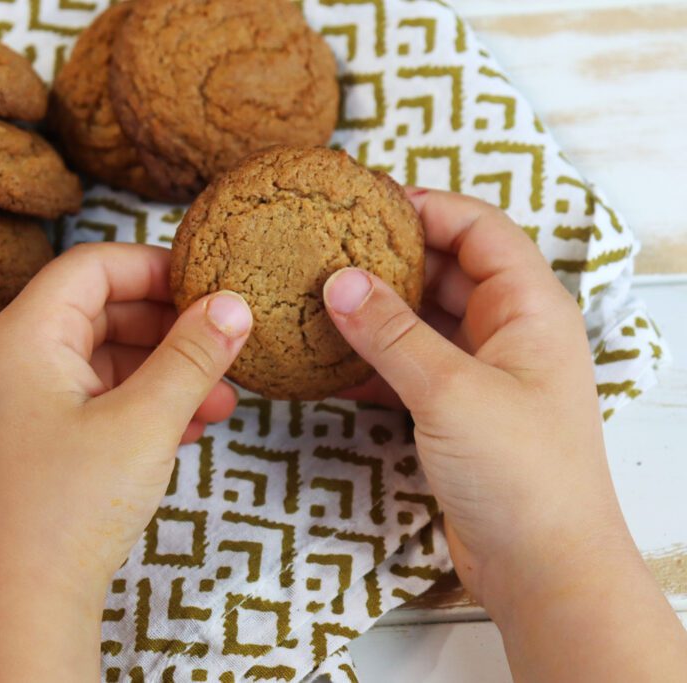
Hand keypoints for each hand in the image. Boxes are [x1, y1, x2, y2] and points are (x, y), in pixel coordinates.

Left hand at [0, 243, 251, 681]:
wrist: (26, 600)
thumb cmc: (69, 509)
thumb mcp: (145, 421)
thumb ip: (191, 356)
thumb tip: (231, 306)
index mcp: (22, 338)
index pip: (90, 267)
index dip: (153, 267)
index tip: (206, 285)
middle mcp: (11, 360)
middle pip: (98, 310)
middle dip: (167, 327)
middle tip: (221, 340)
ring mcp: (20, 402)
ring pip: (102, 359)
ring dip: (163, 371)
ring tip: (223, 395)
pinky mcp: (35, 438)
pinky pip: (94, 398)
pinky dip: (141, 402)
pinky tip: (193, 424)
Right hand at [322, 189, 686, 680]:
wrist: (541, 567)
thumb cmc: (521, 474)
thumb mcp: (449, 391)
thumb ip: (391, 333)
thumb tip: (339, 281)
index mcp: (529, 308)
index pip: (478, 228)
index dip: (424, 206)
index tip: (362, 201)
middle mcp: (509, 332)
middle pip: (446, 270)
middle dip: (389, 258)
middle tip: (326, 248)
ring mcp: (483, 374)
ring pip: (423, 320)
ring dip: (375, 310)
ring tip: (316, 296)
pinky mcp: (456, 411)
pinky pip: (409, 366)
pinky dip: (372, 359)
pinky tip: (328, 359)